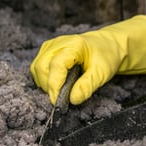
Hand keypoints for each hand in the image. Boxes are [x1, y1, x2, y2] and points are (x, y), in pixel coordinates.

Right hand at [29, 15, 145, 104]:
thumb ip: (87, 86)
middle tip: (61, 98)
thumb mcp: (102, 73)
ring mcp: (51, 46)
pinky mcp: (47, 51)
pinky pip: (38, 67)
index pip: (56, 65)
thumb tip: (72, 100)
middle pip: (41, 67)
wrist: (108, 45)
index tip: (57, 102)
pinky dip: (45, 79)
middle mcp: (58, 43)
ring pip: (37, 68)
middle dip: (48, 86)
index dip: (54, 85)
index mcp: (74, 45)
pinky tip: (58, 84)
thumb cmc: (106, 56)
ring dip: (45, 83)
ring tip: (61, 91)